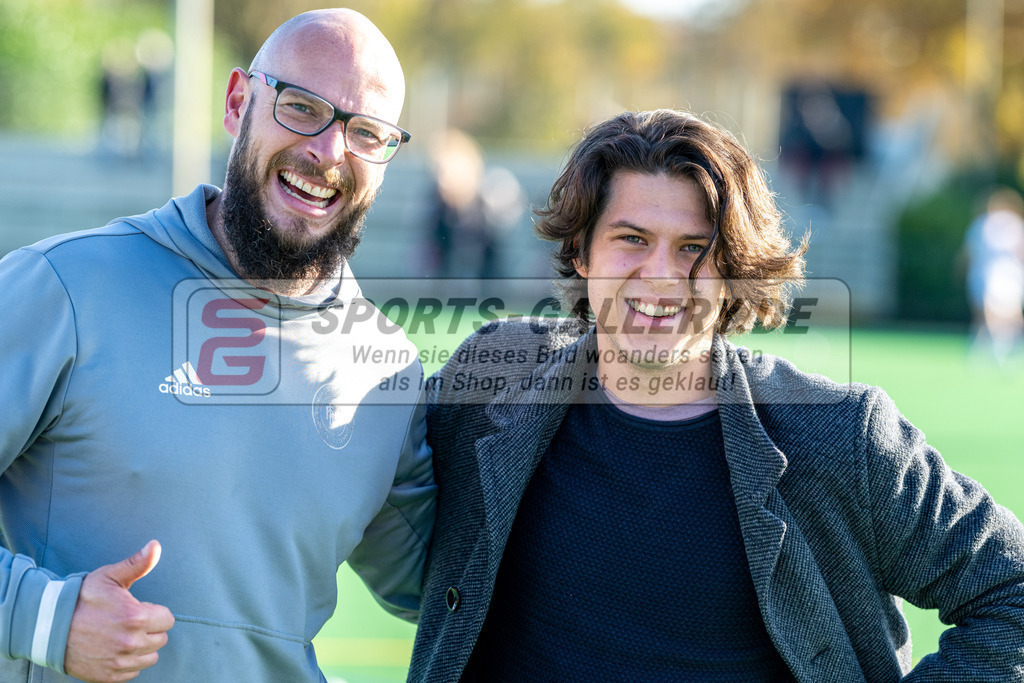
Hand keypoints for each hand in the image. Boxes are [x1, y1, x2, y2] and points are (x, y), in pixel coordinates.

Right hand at [63, 540, 174, 681]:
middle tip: (129, 622)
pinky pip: (133, 671)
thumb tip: (156, 545)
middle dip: (150, 629)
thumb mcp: (110, 576)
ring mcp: (119, 662)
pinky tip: (115, 649)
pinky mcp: (109, 676)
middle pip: (160, 639)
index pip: (168, 620)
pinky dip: (128, 662)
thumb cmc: (82, 599)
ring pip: (150, 657)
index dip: (155, 612)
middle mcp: (130, 643)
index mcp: (136, 618)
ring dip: (141, 647)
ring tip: (122, 635)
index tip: (139, 609)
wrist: (49, 625)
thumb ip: (138, 563)